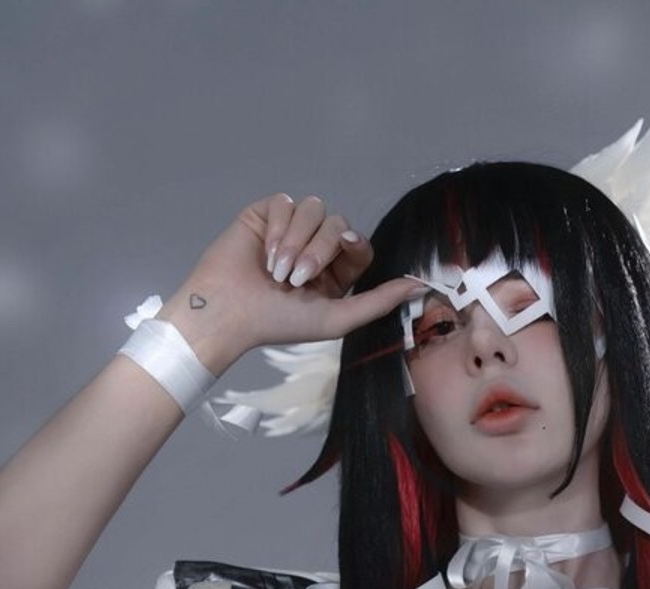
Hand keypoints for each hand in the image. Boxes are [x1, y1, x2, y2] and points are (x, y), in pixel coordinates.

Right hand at [157, 193, 423, 373]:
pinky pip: (286, 203)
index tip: (347, 247)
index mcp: (334, 273)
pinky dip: (279, 229)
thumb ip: (378, 302)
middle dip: (320, 250)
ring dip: (298, 243)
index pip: (358, 244)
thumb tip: (419, 287)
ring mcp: (290, 228)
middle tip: (297, 280)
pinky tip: (265, 255)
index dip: (354, 244)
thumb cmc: (280, 323)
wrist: (230, 313)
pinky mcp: (266, 213)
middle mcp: (314, 247)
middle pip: (337, 223)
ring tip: (278, 273)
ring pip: (313, 210)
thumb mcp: (337, 318)